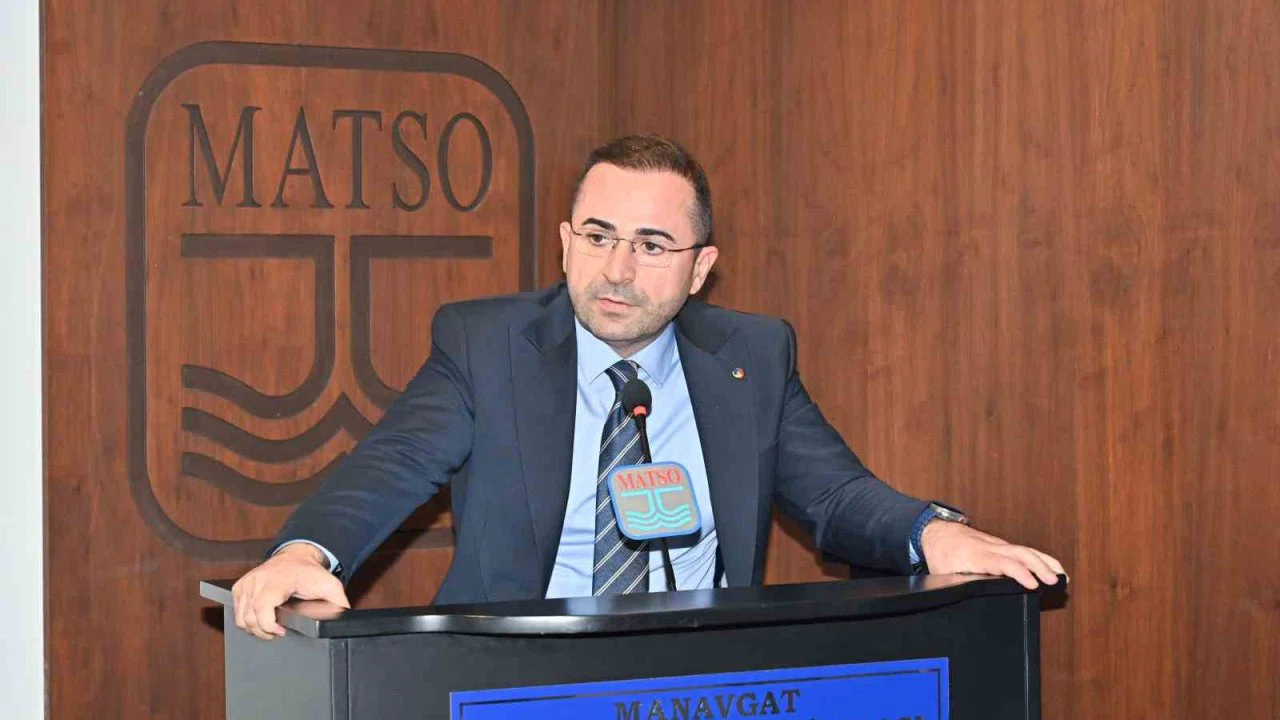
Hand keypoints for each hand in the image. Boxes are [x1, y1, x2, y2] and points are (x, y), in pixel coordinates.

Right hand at [230, 543, 349, 639]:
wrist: (297, 556)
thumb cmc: (310, 573)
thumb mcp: (329, 585)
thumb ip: (337, 602)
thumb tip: (345, 619)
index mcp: (277, 581)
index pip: (261, 608)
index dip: (268, 626)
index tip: (281, 631)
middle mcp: (258, 581)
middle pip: (249, 618)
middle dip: (263, 631)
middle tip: (278, 632)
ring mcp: (247, 583)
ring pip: (241, 618)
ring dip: (254, 627)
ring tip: (271, 626)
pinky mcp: (240, 587)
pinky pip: (237, 611)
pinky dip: (247, 619)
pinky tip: (262, 618)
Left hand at [920, 521, 1066, 589]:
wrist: (935, 533)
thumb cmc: (941, 555)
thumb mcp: (942, 575)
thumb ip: (958, 587)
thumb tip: (964, 607)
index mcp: (977, 555)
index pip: (1003, 563)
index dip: (1019, 573)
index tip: (1033, 584)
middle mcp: (991, 548)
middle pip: (1021, 553)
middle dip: (1040, 567)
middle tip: (1056, 582)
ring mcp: (998, 545)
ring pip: (1025, 550)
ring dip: (1045, 562)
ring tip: (1062, 577)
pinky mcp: (1001, 546)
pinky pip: (1023, 550)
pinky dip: (1040, 558)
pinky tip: (1051, 567)